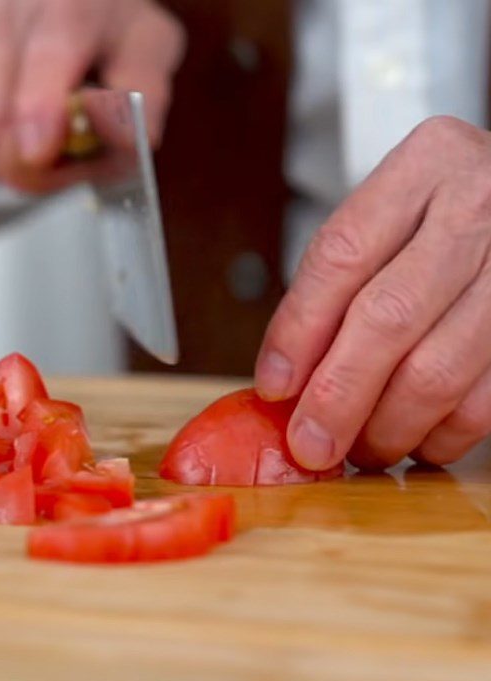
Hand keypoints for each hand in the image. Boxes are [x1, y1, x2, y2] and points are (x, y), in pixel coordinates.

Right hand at [0, 0, 184, 191]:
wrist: (59, 3)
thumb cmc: (108, 29)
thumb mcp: (149, 50)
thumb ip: (144, 94)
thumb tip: (125, 138)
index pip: (47, 52)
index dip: (39, 106)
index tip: (40, 152)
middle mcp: (4, 9)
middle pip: (1, 117)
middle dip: (46, 165)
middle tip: (79, 159)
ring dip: (21, 166)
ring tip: (52, 141)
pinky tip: (18, 132)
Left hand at [255, 116, 490, 470]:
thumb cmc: (436, 221)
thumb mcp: (383, 223)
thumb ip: (332, 291)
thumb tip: (285, 384)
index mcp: (424, 167)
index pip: (341, 257)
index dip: (298, 332)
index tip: (274, 386)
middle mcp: (479, 205)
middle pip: (388, 318)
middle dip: (338, 397)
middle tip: (310, 445)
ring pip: (438, 368)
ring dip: (388, 427)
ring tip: (359, 449)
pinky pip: (485, 398)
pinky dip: (442, 434)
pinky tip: (415, 441)